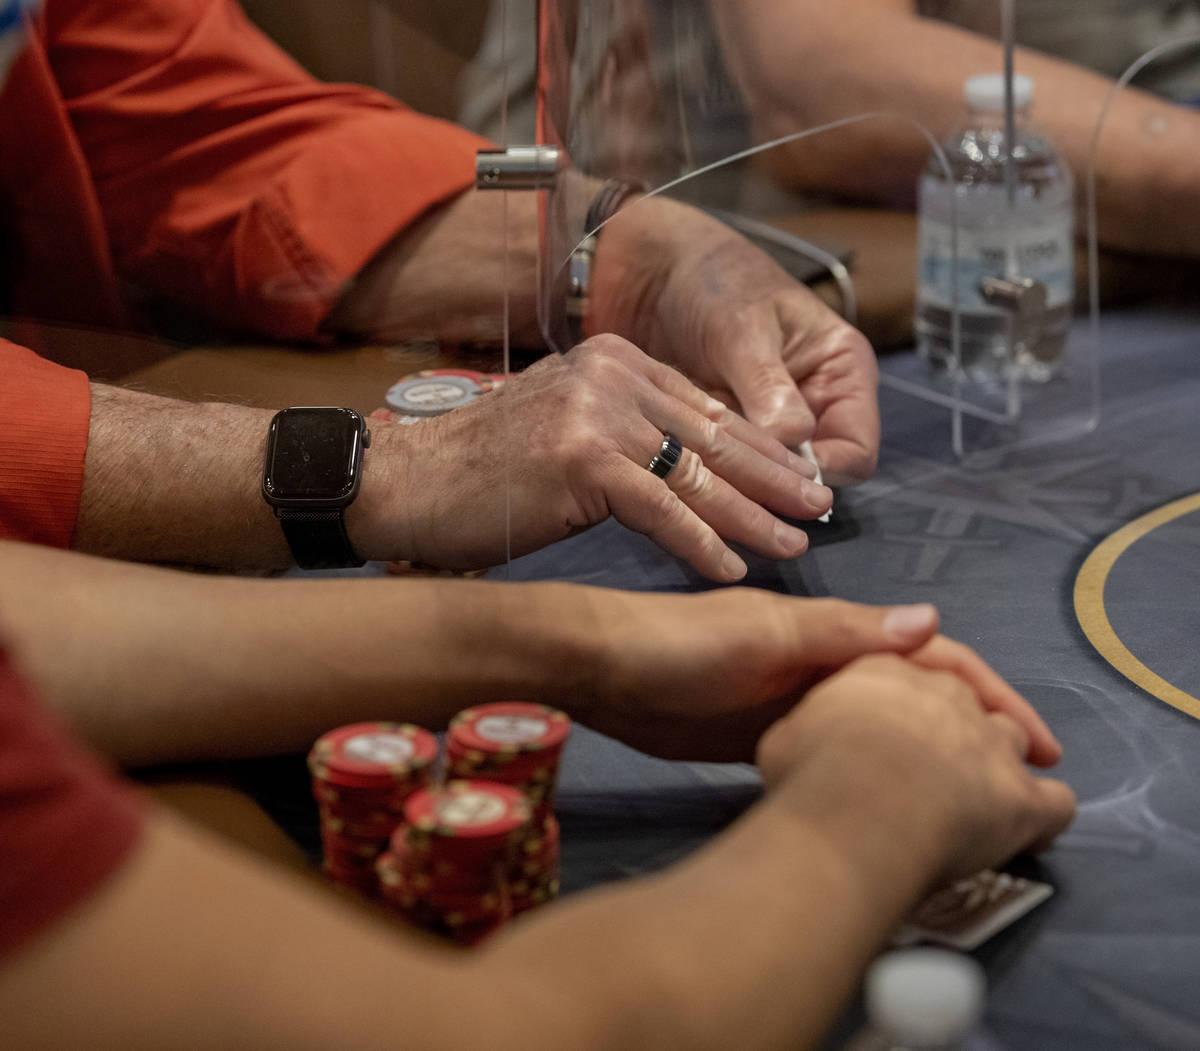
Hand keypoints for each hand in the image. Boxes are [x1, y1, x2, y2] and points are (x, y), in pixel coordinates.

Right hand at [351, 335, 831, 581]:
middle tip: (821, 509)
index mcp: (616, 361)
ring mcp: (597, 411)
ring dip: (752, 514)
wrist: (405, 481)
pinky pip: (660, 508)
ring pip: (696, 473)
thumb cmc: (484, 472)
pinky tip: (732, 567)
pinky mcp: (580, 456)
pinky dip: (701, 542)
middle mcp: (612, 374)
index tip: (799, 479)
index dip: (760, 448)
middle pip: (714, 436)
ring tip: (794, 543)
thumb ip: (629, 438)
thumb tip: (692, 474)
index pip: (707, 409)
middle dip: (774, 478)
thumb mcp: (569, 434)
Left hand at [573, 591, 1060, 763]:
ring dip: (927, 757)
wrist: (599, 671)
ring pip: (881, 730)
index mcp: (834, 635)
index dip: (991, 693)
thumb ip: (843, 633)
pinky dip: (872, 774)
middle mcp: (825, 667)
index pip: (933, 658)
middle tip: (1018, 788)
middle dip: (971, 734)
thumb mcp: (765, 634)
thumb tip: (935, 623)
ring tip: (971, 806)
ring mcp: (796, 705)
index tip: (1038, 742)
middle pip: (916, 699)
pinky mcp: (766, 740)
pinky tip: (892, 809)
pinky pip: (837, 755)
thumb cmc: (679, 644)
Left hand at [592, 196, 878, 484]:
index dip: (821, 472)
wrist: (657, 274)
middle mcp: (816, 406)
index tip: (773, 475)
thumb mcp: (743, 330)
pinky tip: (681, 469)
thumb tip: (794, 441)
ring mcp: (772, 425)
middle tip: (728, 483)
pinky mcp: (732, 435)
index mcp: (841, 373)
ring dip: (738, 483)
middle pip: (814, 476)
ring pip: (769, 480)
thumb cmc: (714, 284)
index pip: (856, 450)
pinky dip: (712, 473)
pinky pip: (731, 472)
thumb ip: (768, 386)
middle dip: (775, 485)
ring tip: (699, 476)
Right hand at [756, 653, 1075, 886]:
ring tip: (985, 801)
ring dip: (1003, 766)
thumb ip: (813, 726)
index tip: (909, 727)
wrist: (855, 808)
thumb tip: (810, 740)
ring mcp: (991, 741)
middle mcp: (947, 695)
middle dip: (960, 733)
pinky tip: (1031, 835)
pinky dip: (1045, 818)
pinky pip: (1056, 803)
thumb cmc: (811, 768)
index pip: (914, 674)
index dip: (913, 704)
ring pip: (1015, 742)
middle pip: (968, 705)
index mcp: (888, 670)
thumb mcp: (787, 733)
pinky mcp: (1023, 798)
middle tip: (937, 771)